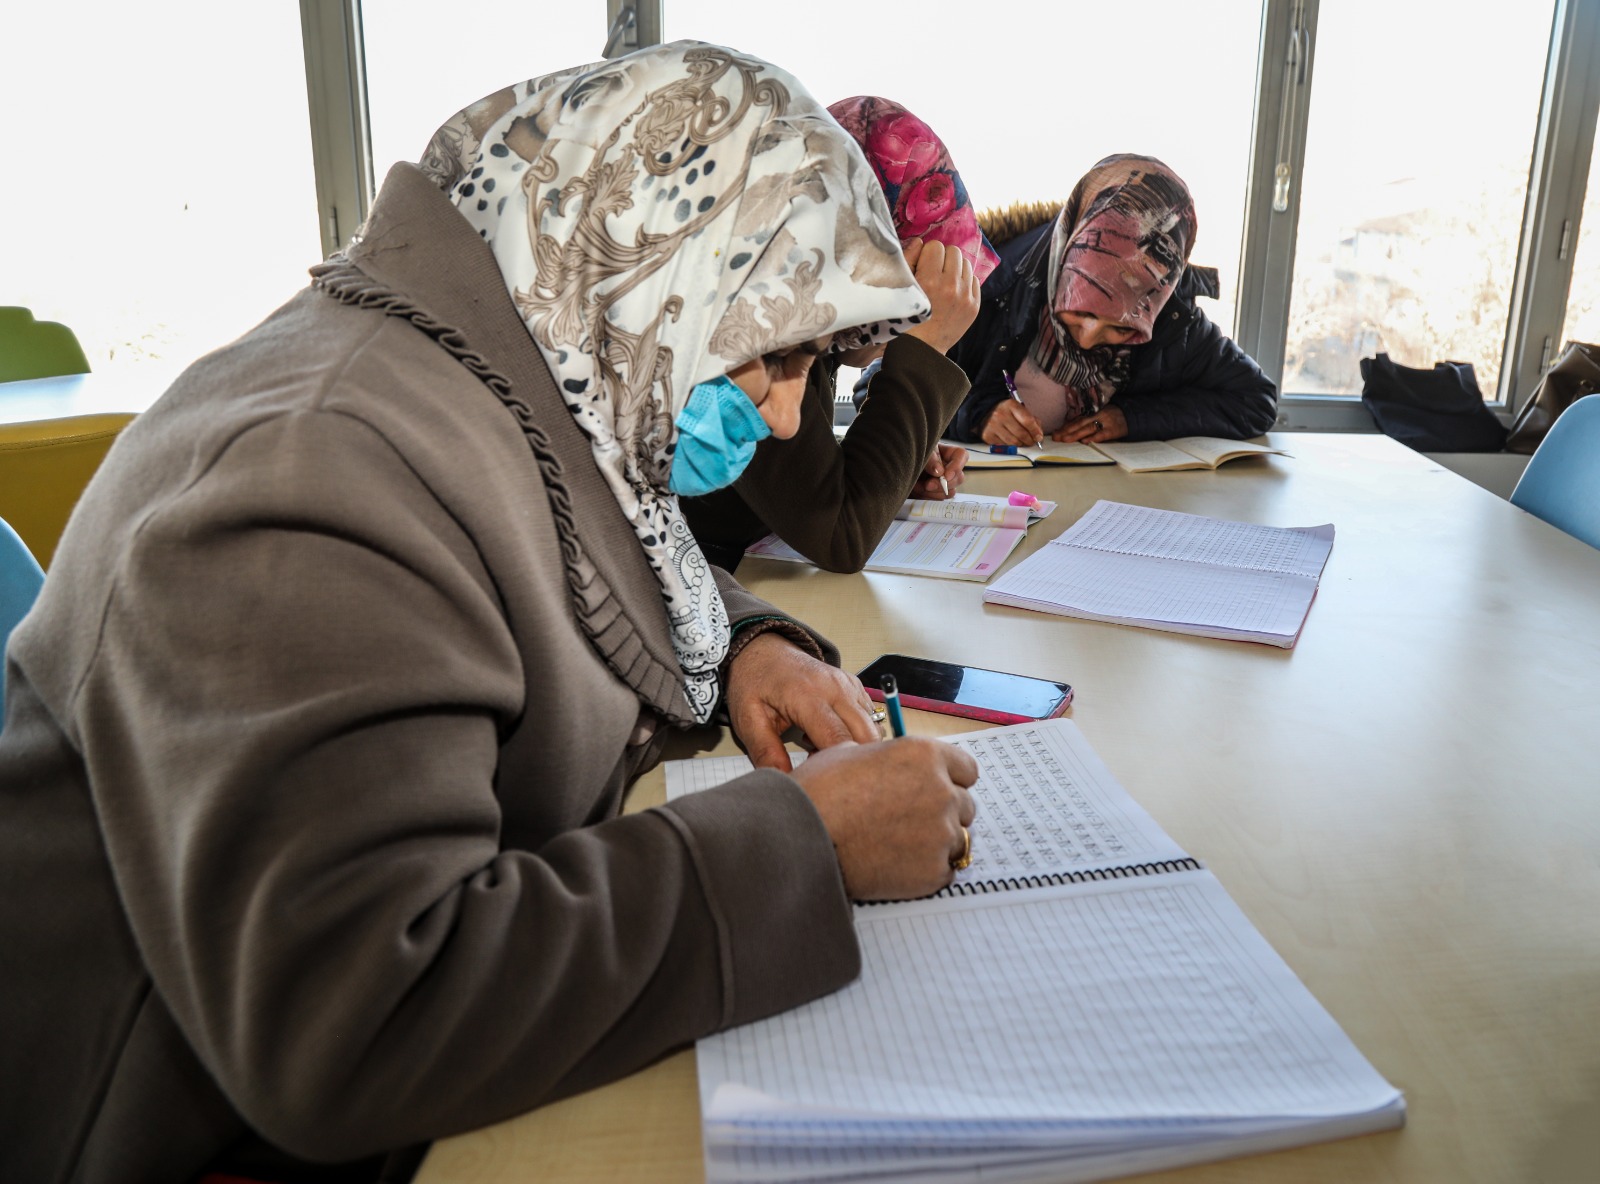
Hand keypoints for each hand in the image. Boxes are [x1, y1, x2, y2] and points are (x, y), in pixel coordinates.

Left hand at [725, 632, 878, 771]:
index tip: (815, 775)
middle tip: (820, 764)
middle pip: (865, 737)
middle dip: (849, 760)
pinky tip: (830, 734)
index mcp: (807, 696)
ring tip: (821, 747)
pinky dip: (857, 734)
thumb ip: (766, 751)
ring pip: (873, 730)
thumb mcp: (748, 719)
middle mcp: (836, 688)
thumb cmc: (755, 684)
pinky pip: (871, 719)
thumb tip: (785, 780)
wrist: (764, 652)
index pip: (838, 739)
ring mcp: (849, 685)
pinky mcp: (856, 687)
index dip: (832, 766)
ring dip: (855, 747)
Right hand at [790, 738, 978, 900]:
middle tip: (908, 819)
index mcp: (924, 755)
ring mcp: (940, 834)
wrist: (800, 841)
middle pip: (964, 804)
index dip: (949, 778)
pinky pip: (944, 870)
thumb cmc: (817, 794)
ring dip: (936, 841)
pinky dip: (926, 869)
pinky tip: (897, 864)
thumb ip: (884, 755)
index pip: (967, 768)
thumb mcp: (847, 752)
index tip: (936, 788)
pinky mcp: (933, 871)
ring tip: (898, 843)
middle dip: (942, 811)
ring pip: (956, 838)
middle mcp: (940, 791)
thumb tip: (888, 760)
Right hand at [902, 240, 979, 354]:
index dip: (926, 255)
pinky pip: (974, 279)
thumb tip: (920, 242)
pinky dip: (964, 282)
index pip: (935, 246)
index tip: (922, 267)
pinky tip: (953, 292)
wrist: (921, 350)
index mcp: (930, 280)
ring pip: (966, 263)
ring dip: (955, 268)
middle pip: (953, 251)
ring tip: (944, 281)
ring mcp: (966, 297)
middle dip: (943, 258)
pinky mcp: (974, 306)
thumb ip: (908, 261)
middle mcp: (951, 287)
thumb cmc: (905, 318)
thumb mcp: (901, 288)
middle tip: (934, 271)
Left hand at [912, 444, 967, 499]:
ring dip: (933, 492)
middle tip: (928, 485)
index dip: (957, 467)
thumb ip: (930, 460)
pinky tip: (917, 490)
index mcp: (948, 453)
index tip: (945, 475)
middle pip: (959, 478)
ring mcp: (944, 482)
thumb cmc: (912, 454)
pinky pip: (938, 500)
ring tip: (917, 486)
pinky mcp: (936, 493)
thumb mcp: (921, 452)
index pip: (961, 456)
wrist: (898, 466)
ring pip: (950, 492)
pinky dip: (927, 497)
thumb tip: (940, 472)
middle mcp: (949, 468)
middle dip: (943, 484)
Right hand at [982, 399, 1043, 446]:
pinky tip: (1011, 441)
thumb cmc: (1006, 412)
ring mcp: (993, 426)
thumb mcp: (1019, 410)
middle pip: (1021, 434)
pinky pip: (1004, 446)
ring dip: (1021, 444)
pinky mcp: (988, 436)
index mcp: (1011, 405)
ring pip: (1013, 442)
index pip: (1027, 421)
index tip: (1039, 437)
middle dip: (1030, 440)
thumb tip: (1038, 435)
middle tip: (1032, 442)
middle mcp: (1001, 415)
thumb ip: (1031, 420)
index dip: (1035, 431)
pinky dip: (1010, 446)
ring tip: (1022, 442)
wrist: (984, 411)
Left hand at [1051, 405, 1127, 443]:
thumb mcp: (1100, 414)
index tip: (1055, 433)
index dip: (1066, 426)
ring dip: (1076, 434)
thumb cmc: (1113, 416)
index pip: (1077, 420)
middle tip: (1056, 438)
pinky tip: (1085, 441)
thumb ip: (1087, 421)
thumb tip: (1070, 429)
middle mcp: (1098, 415)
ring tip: (1065, 440)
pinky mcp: (1114, 430)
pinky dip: (1094, 438)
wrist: (1132, 415)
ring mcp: (1106, 422)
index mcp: (1093, 412)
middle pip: (1080, 424)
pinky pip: (1102, 434)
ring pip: (1088, 428)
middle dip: (1067, 431)